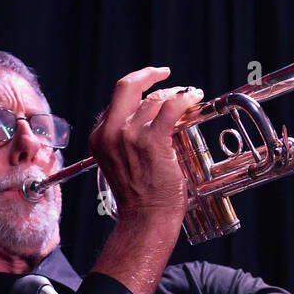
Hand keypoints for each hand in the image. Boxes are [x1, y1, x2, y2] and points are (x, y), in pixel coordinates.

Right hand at [89, 67, 202, 226]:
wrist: (145, 219)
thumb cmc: (140, 198)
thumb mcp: (122, 163)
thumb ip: (128, 139)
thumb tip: (152, 115)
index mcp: (100, 138)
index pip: (117, 101)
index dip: (138, 89)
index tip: (151, 83)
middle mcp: (110, 133)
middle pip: (128, 88)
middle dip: (148, 76)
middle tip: (165, 74)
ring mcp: (129, 135)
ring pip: (154, 100)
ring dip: (175, 96)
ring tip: (189, 100)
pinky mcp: (152, 141)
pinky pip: (171, 108)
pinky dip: (185, 99)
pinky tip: (194, 99)